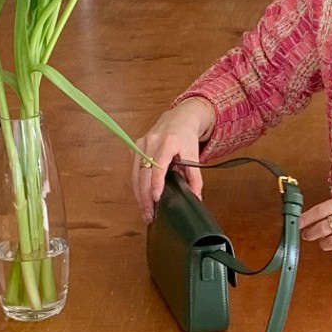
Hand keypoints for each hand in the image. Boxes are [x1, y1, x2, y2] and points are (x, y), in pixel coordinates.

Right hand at [132, 97, 215, 222]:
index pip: (159, 165)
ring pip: (136, 174)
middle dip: (145, 196)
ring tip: (145, 211)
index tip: (156, 198)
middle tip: (149, 214)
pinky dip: (137, 186)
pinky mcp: (136, 147)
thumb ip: (195, 177)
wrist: (179, 117)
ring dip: (139, 194)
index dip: (156, 183)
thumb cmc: (186, 136)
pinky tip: (142, 198)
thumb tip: (196, 198)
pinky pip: (134, 170)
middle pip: (144, 173)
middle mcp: (151, 141)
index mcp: (168, 142)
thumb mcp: (194, 155)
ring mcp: (141, 144)